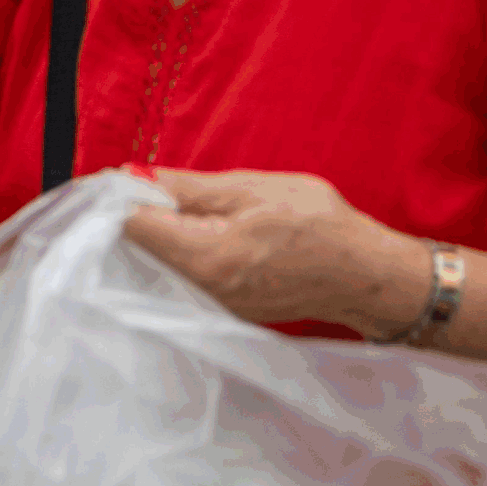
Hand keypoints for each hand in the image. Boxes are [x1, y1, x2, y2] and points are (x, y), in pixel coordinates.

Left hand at [120, 169, 423, 334]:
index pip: (134, 227)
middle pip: (139, 250)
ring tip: (171, 205)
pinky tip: (190, 233)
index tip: (121, 177)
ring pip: (157, 266)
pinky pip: (179, 279)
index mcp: (205, 258)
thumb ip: (189, 187)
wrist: (365, 276)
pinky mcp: (220, 311)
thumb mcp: (254, 189)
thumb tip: (135, 174)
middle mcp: (200, 291)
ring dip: (155, 235)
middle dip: (134, 215)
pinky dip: (175, 254)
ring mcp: (209, 306)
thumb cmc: (320, 226)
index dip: (120, 197)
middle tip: (144, 185)